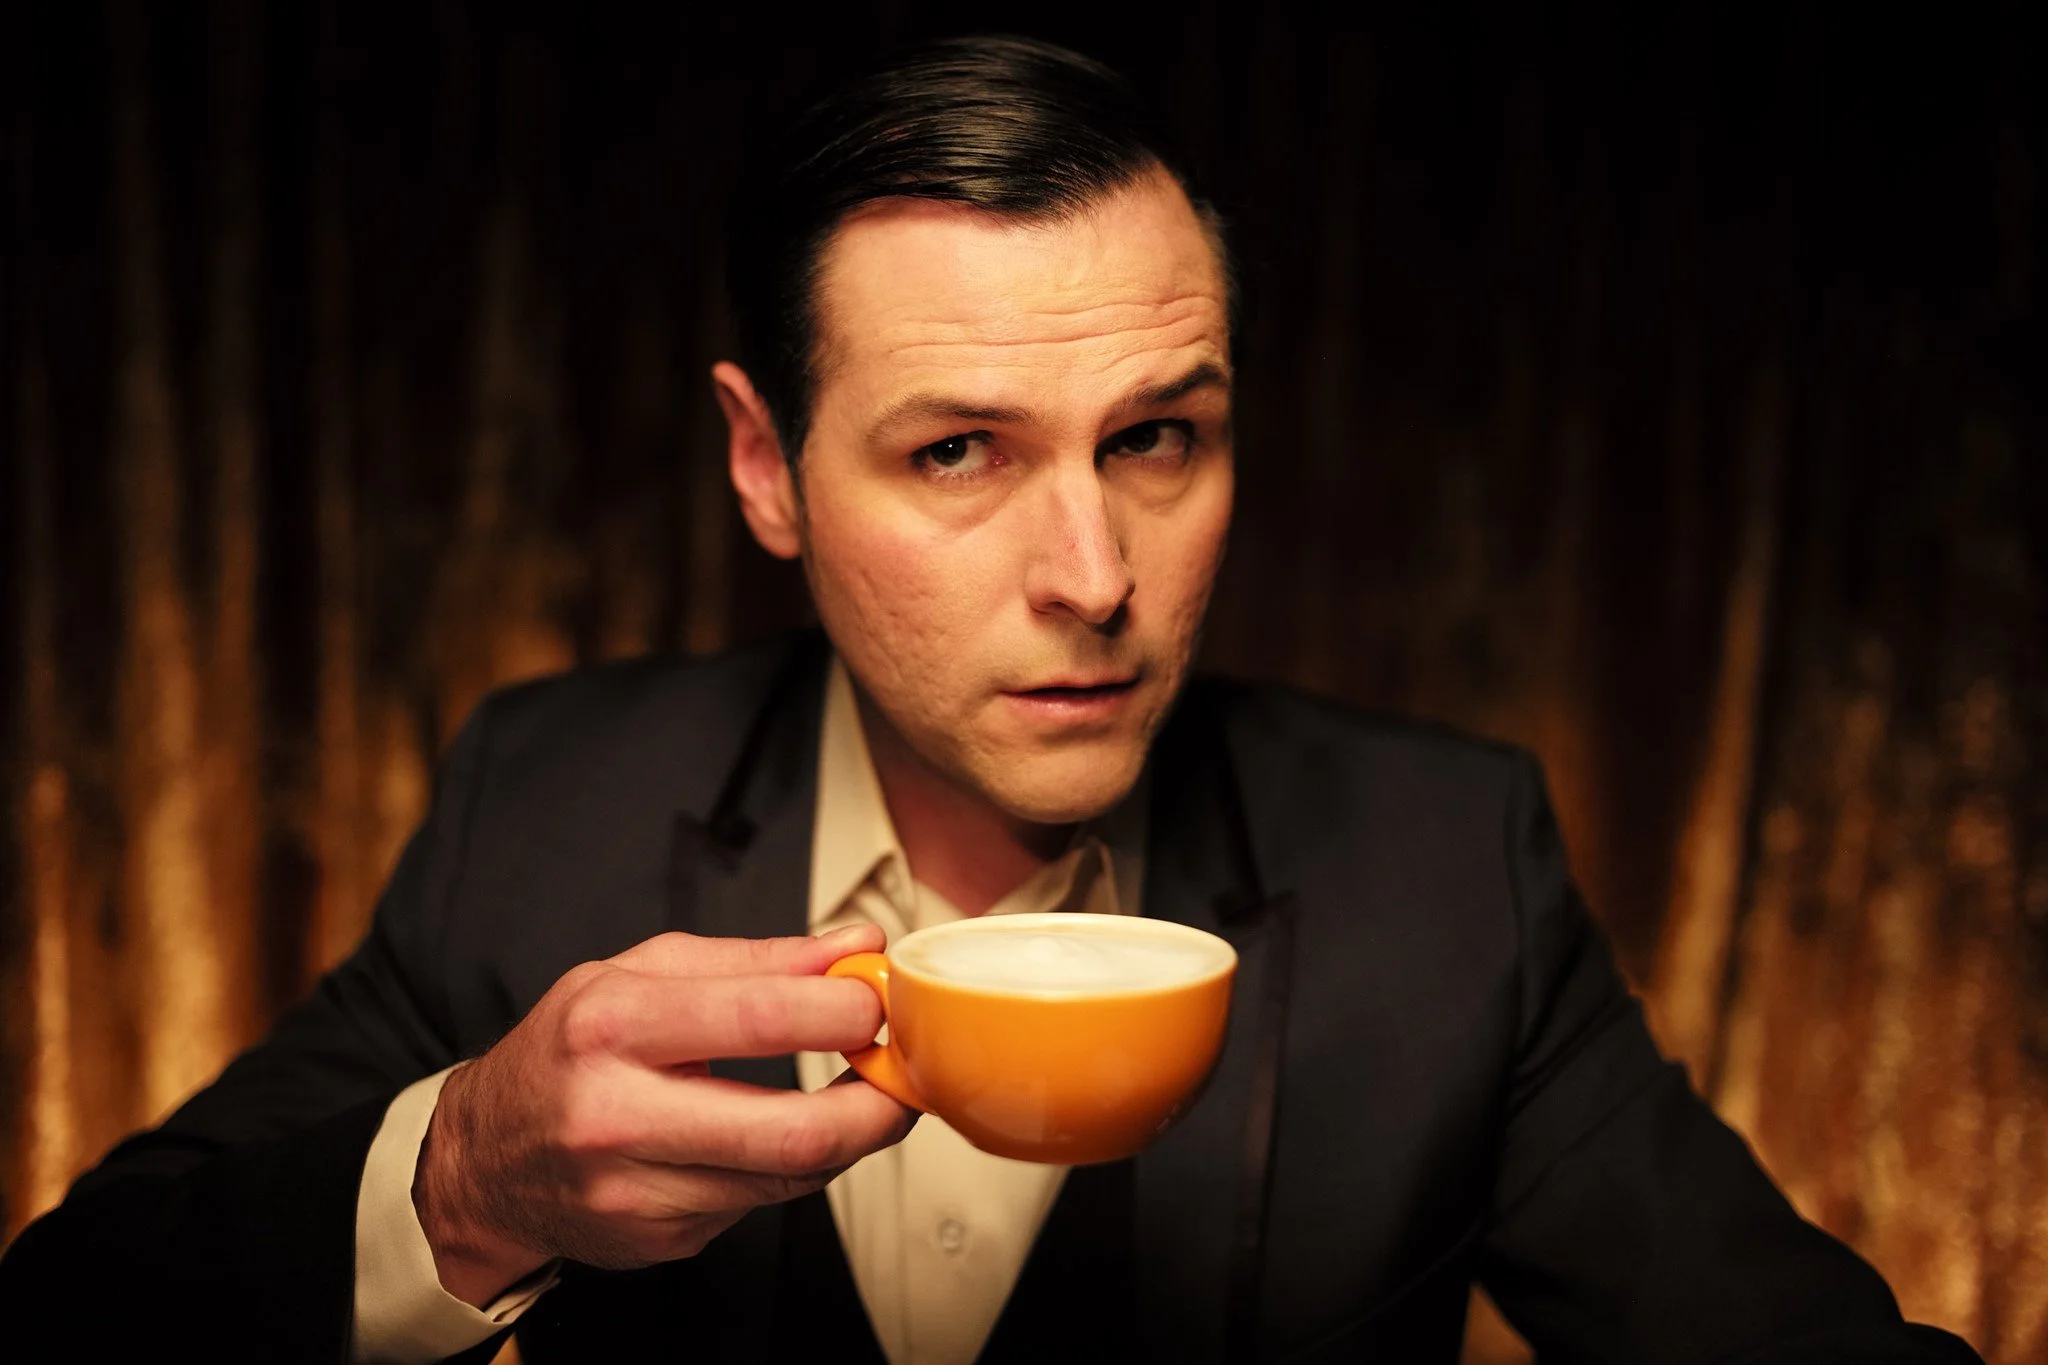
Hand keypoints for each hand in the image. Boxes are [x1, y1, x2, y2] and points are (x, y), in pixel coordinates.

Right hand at [412, 924, 912, 1305]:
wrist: (483, 1161)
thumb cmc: (566, 1051)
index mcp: (611, 1026)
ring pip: (790, 1176)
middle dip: (877, 1105)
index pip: (761, 1019)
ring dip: (847, 1137)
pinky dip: (786, 1166)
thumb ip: (756, 960)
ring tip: (858, 1097)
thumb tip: (854, 947)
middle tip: (901, 1076)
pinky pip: (759, 1202)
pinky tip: (770, 1136)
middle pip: (794, 1129)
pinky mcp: (657, 1239)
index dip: (846, 1013)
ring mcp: (636, 1191)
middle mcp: (617, 1116)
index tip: (880, 1001)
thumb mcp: (639, 975)